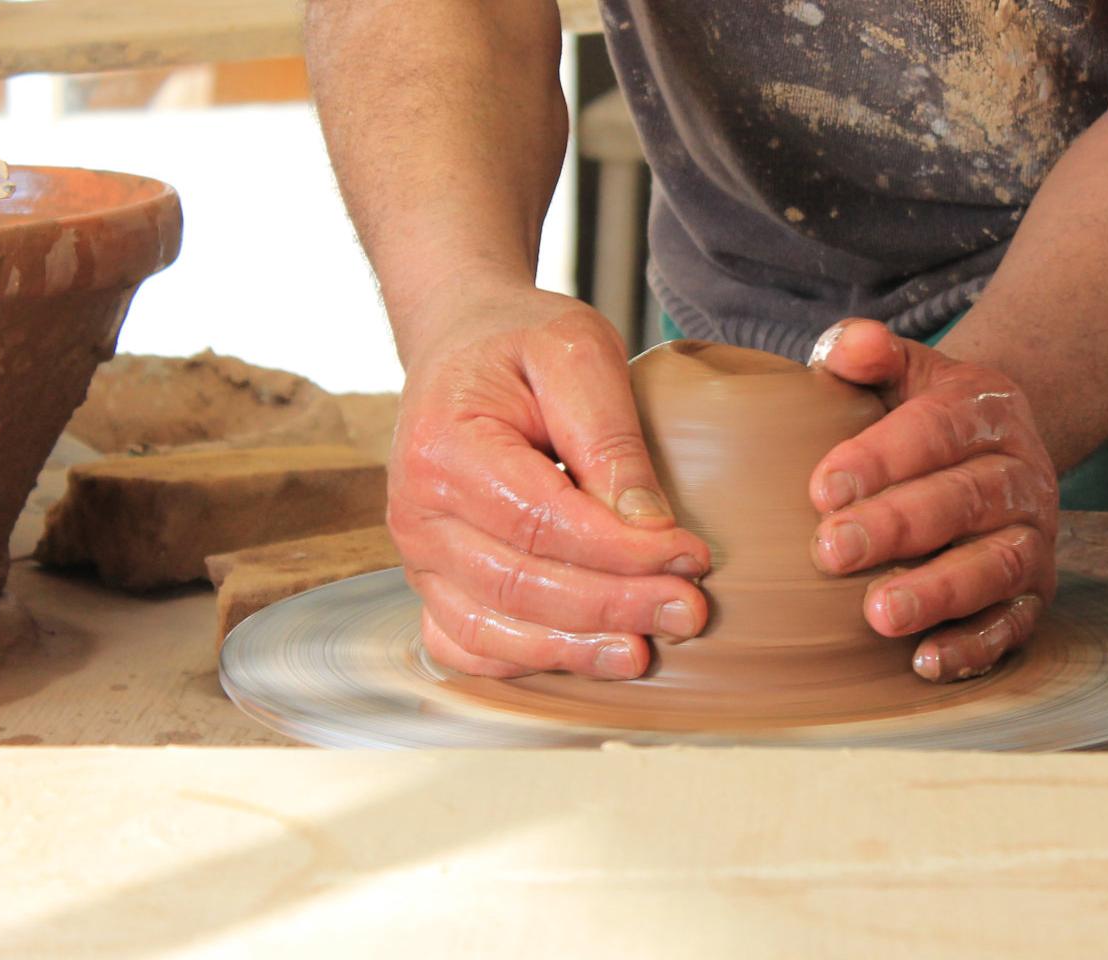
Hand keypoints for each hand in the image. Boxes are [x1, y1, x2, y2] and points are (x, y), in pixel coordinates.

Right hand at [388, 282, 709, 678]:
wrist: (460, 341)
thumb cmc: (519, 342)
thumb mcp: (577, 351)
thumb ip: (610, 436)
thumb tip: (649, 527)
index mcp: (444, 447)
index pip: (541, 522)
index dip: (620, 552)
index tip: (691, 556)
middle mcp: (416, 512)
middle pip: (519, 585)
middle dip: (612, 607)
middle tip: (688, 611)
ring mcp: (417, 556)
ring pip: (490, 630)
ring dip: (572, 651)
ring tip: (643, 653)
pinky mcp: (433, 581)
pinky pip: (467, 644)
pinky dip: (524, 661)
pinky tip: (584, 658)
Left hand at [807, 319, 1059, 681]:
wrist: (998, 451)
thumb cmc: (923, 417)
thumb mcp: (905, 371)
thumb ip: (870, 353)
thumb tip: (847, 347)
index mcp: (985, 413)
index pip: (935, 431)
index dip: (880, 459)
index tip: (822, 489)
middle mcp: (1021, 475)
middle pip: (963, 500)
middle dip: (896, 527)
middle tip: (831, 551)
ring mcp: (1032, 538)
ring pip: (996, 566)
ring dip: (939, 592)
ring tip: (880, 614)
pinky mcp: (1033, 595)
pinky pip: (1013, 625)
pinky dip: (975, 647)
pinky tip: (925, 663)